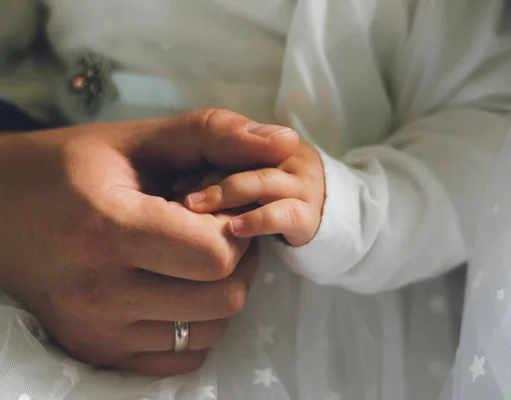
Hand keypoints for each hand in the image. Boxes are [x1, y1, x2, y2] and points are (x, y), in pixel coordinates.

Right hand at [0, 109, 298, 375]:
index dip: (236, 230)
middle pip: (223, 296)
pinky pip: (183, 357)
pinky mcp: (98, 353)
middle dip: (238, 261)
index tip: (221, 211)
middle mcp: (98, 292)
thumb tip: (284, 140)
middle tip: (217, 234)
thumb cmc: (71, 170)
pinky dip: (196, 325)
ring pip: (211, 330)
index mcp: (108, 228)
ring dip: (222, 293)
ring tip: (196, 260)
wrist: (1, 212)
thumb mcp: (138, 140)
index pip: (215, 254)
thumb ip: (213, 134)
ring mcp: (97, 332)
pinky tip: (177, 291)